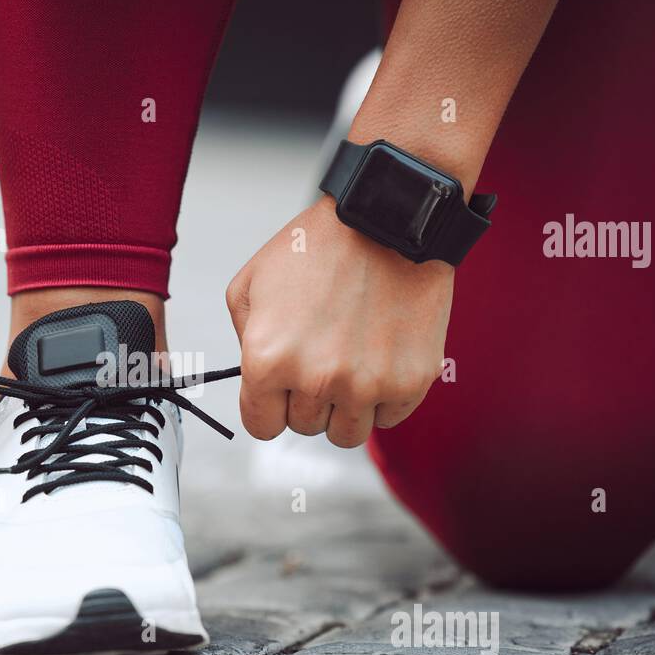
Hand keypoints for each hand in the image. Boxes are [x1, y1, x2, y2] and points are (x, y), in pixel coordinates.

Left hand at [226, 196, 451, 447]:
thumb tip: (257, 382)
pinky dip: (384, 397)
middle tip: (322, 356)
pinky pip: (388, 418)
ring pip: (347, 433)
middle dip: (308, 399)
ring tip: (351, 361)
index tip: (281, 393)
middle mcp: (316, 380)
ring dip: (345, 406)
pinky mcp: (409, 382)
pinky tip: (380, 357)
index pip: (262, 426)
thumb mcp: (251, 283)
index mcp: (268, 361)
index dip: (269, 408)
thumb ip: (245, 340)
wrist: (386, 220)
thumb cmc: (318, 247)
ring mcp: (366, 386)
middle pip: (306, 427)